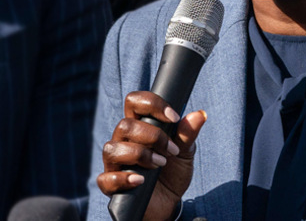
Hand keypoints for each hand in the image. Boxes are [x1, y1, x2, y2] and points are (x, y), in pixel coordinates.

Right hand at [97, 91, 206, 220]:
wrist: (170, 203)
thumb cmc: (173, 173)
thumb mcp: (184, 153)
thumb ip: (187, 134)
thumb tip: (199, 115)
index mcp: (138, 127)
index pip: (134, 102)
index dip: (152, 104)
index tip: (174, 117)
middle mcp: (123, 141)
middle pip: (125, 125)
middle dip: (153, 136)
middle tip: (171, 151)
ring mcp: (115, 163)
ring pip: (112, 148)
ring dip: (140, 155)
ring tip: (159, 164)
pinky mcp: (111, 185)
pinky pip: (105, 178)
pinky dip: (123, 178)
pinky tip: (140, 181)